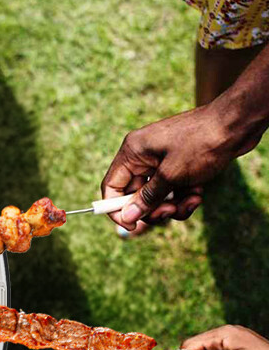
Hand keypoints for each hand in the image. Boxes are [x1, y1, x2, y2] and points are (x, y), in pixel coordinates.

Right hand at [100, 101, 258, 230]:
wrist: (238, 124)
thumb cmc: (202, 143)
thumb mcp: (171, 176)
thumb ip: (147, 198)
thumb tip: (127, 217)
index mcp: (133, 152)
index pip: (112, 186)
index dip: (116, 209)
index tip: (132, 225)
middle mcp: (143, 155)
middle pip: (135, 194)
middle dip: (153, 208)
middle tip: (170, 213)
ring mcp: (161, 159)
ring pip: (156, 195)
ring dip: (173, 205)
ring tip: (192, 201)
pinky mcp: (177, 164)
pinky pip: (171, 189)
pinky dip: (183, 196)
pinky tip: (198, 193)